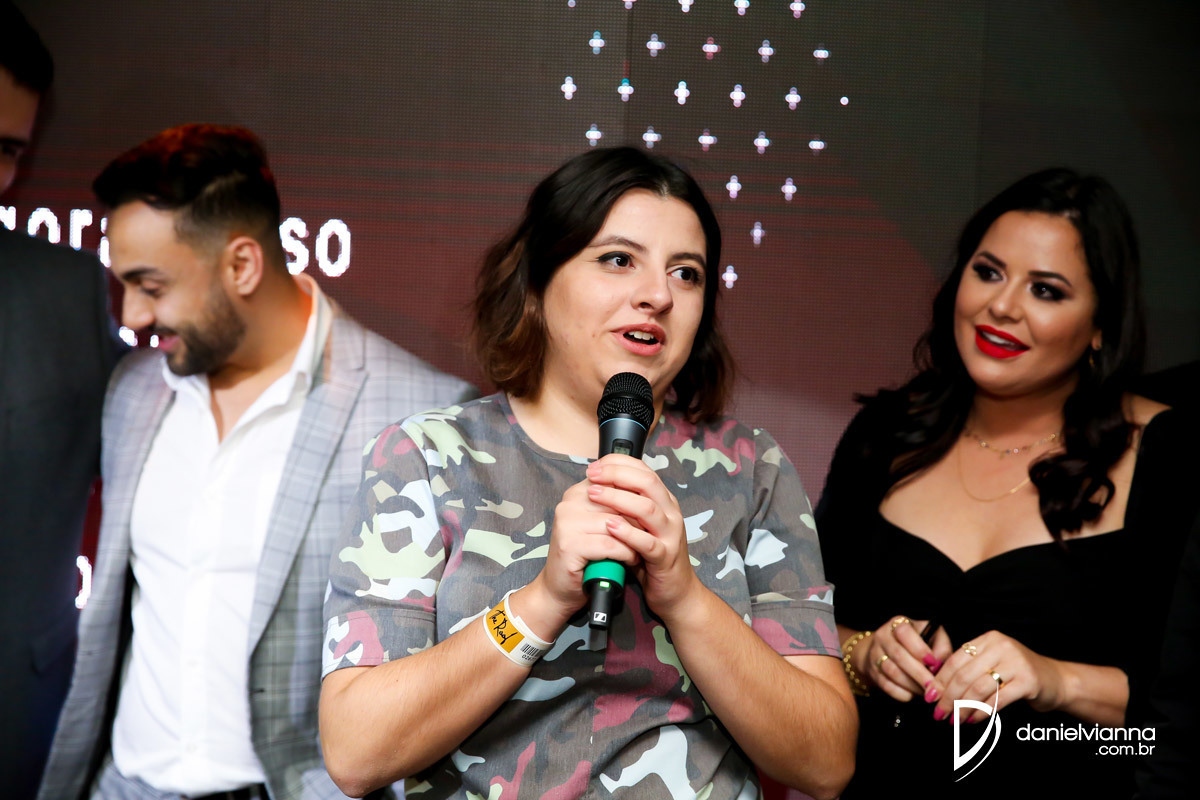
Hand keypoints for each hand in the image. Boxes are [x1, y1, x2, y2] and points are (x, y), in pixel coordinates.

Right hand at [527, 475, 640, 629]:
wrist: (561, 588)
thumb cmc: (587, 556)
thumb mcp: (601, 524)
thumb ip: (615, 505)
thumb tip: (648, 491)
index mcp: (576, 492)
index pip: (614, 480)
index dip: (636, 495)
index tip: (649, 512)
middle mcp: (568, 503)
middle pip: (617, 501)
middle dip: (638, 520)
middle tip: (649, 534)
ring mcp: (566, 524)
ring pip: (616, 523)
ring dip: (634, 539)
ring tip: (640, 549)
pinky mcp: (569, 545)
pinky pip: (610, 545)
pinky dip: (626, 554)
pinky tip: (630, 560)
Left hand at [583, 454, 701, 622]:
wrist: (675, 592)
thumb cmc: (650, 556)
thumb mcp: (637, 525)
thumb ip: (624, 506)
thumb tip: (595, 485)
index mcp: (664, 501)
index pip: (644, 471)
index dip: (619, 464)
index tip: (595, 466)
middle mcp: (670, 513)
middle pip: (647, 482)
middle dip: (617, 475)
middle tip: (591, 476)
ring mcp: (670, 535)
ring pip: (648, 509)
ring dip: (618, 499)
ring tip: (594, 494)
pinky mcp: (665, 558)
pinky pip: (648, 543)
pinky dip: (628, 533)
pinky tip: (610, 526)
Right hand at [857, 616, 952, 701]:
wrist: (887, 649)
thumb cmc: (916, 642)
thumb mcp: (931, 636)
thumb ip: (941, 646)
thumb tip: (940, 664)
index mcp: (898, 624)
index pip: (904, 633)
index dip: (919, 649)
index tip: (933, 662)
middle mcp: (883, 637)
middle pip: (898, 655)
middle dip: (918, 673)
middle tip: (934, 685)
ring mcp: (875, 655)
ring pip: (892, 672)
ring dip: (912, 685)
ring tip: (926, 690)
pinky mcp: (873, 672)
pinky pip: (887, 686)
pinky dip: (902, 693)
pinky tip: (913, 693)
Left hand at [930, 630, 1066, 722]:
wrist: (1056, 680)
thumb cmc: (1017, 674)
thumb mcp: (992, 663)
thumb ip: (969, 669)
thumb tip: (936, 688)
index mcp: (988, 639)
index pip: (956, 659)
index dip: (940, 680)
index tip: (930, 696)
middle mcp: (1001, 647)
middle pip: (964, 675)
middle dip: (948, 697)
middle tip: (938, 713)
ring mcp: (1016, 663)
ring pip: (978, 688)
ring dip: (962, 708)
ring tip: (954, 720)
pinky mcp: (1027, 681)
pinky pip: (997, 700)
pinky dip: (981, 712)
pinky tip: (972, 720)